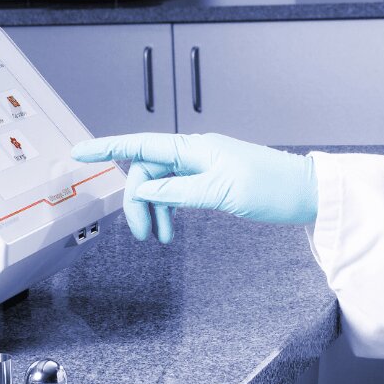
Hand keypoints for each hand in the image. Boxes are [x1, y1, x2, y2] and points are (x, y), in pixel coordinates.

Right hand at [70, 133, 316, 242]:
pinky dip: (170, 208)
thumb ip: (179, 191)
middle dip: (137, 201)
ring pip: (162, 183)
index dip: (107, 147)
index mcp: (194, 148)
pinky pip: (178, 189)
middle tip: (144, 235)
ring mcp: (204, 165)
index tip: (80, 152)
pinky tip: (172, 226)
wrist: (304, 192)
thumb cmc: (270, 187)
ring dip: (155, 209)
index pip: (140, 144)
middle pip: (147, 169)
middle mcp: (195, 152)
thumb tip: (147, 191)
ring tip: (161, 239)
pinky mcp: (213, 179)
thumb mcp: (220, 193)